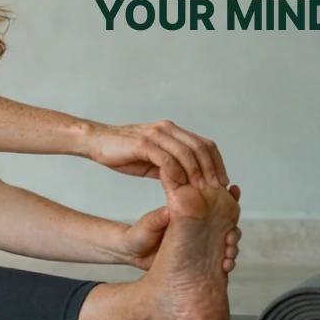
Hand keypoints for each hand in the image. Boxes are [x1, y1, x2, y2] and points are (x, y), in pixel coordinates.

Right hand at [84, 120, 229, 191]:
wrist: (96, 143)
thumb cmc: (122, 152)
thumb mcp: (151, 160)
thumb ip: (170, 165)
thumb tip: (187, 181)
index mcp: (172, 131)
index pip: (204, 144)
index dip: (217, 163)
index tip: (223, 182)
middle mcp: (167, 129)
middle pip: (201, 147)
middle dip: (213, 169)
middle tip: (218, 188)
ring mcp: (155, 135)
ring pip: (187, 153)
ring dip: (197, 173)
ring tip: (202, 190)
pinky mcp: (143, 143)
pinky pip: (167, 158)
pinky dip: (177, 173)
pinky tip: (181, 185)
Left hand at [119, 185, 242, 271]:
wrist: (132, 255)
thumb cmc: (137, 236)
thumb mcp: (146, 227)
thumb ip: (156, 220)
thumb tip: (169, 211)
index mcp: (187, 216)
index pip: (212, 207)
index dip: (227, 202)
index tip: (234, 199)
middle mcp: (196, 229)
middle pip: (225, 226)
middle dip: (233, 231)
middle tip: (230, 237)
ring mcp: (200, 245)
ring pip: (225, 244)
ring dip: (232, 248)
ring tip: (228, 254)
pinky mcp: (200, 261)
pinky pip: (218, 261)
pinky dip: (226, 263)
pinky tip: (225, 266)